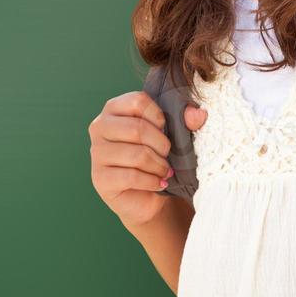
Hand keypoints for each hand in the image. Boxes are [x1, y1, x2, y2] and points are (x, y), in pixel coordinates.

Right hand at [88, 90, 207, 227]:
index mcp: (114, 108)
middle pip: (137, 128)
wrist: (146, 195)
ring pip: (137, 155)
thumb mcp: (172, 134)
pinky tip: (159, 183)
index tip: (166, 129)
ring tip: (165, 170)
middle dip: (161, 145)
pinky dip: (152, 181)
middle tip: (168, 155)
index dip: (159, 116)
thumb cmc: (156, 156)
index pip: (138, 101)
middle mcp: (100, 127)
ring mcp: (97, 153)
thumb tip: (199, 115)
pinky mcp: (100, 178)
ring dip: (159, 165)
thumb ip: (185, 120)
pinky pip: (132, 176)